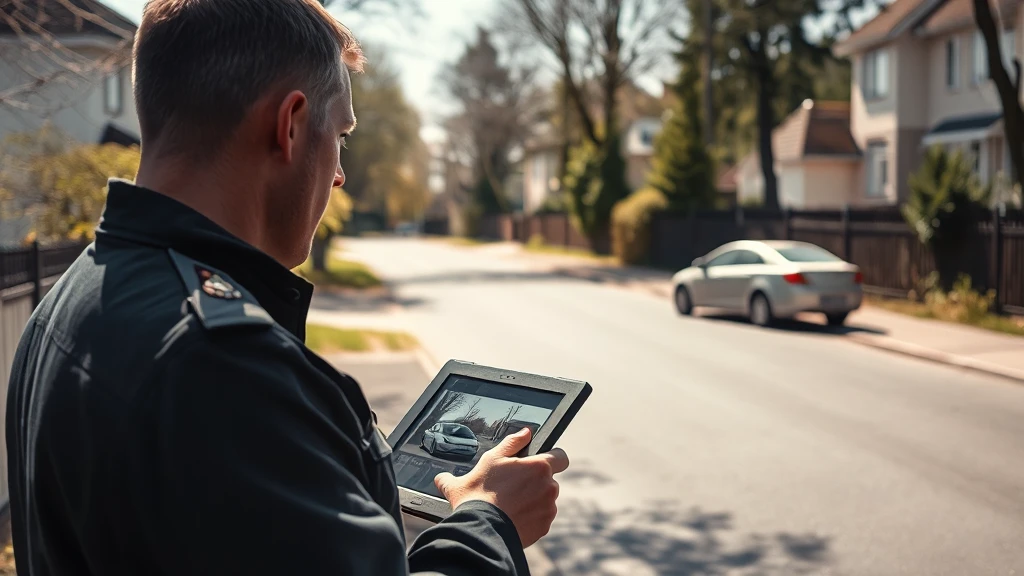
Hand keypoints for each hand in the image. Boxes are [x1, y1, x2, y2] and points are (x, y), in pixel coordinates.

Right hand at [434, 427, 568, 547]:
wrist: (478, 527)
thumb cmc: (482, 491)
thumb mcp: (492, 459)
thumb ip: (513, 442)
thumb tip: (526, 432)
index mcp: (540, 467)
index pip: (561, 457)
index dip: (552, 457)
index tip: (539, 463)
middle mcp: (550, 487)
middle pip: (549, 480)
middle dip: (536, 481)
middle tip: (513, 486)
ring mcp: (549, 509)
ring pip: (545, 500)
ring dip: (533, 500)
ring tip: (510, 504)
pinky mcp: (544, 527)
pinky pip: (541, 518)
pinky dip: (530, 517)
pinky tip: (512, 517)